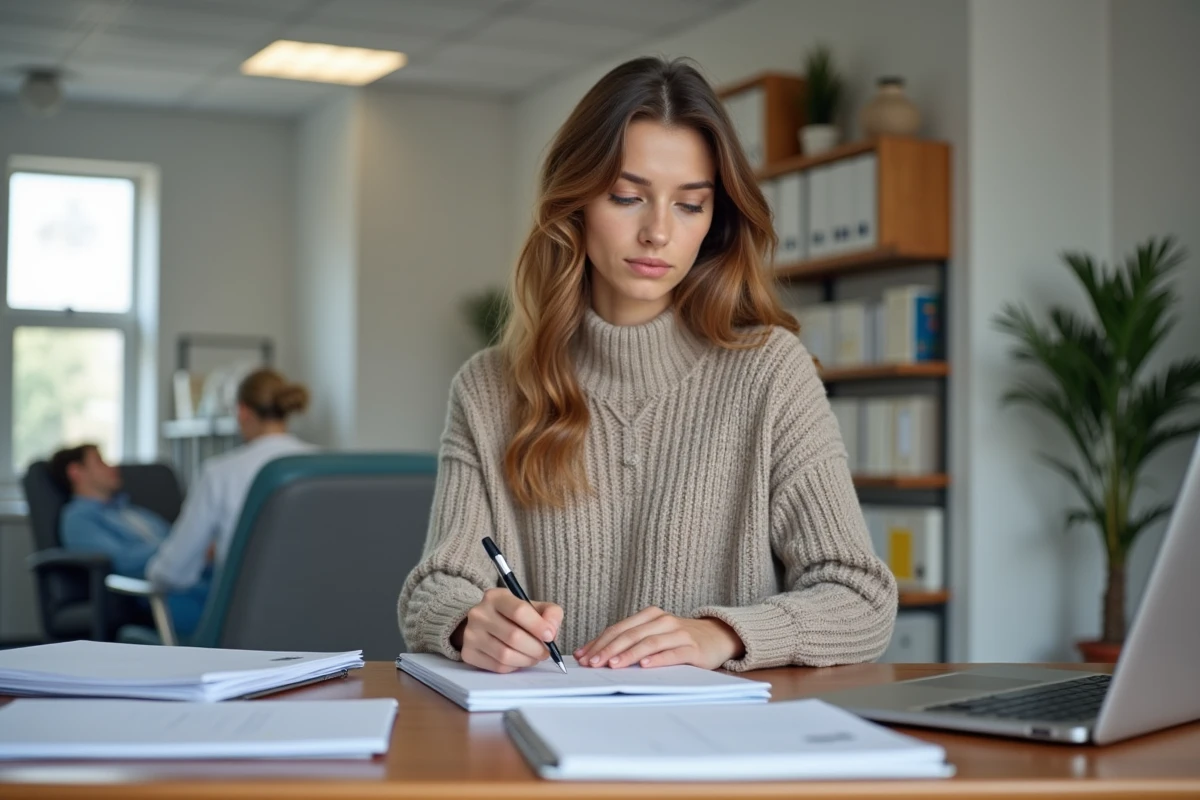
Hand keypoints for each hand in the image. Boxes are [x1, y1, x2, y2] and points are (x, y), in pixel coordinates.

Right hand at [453, 588, 563, 673]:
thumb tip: (551, 632)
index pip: (519, 611)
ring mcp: (471, 634)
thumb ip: (550, 614)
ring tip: (534, 657)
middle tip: (545, 653)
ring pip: (505, 655)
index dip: (538, 626)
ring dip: (526, 660)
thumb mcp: (534, 607)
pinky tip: (519, 660)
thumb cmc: (515, 617)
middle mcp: (479, 613)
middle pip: (513, 636)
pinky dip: (514, 666)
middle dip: (535, 648)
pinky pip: (497, 666)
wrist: (484, 625)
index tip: (550, 636)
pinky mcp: (468, 653)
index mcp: (496, 596)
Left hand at [575, 607, 744, 669]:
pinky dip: (657, 659)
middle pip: (630, 635)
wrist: (716, 636)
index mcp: (649, 616)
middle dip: (608, 650)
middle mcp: (662, 621)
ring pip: (648, 643)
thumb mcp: (652, 635)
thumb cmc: (677, 639)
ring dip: (628, 655)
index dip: (599, 642)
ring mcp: (678, 633)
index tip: (582, 656)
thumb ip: (627, 642)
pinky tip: (644, 665)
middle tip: (592, 663)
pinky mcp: (693, 648)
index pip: (618, 629)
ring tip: (613, 666)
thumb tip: (591, 654)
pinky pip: (672, 653)